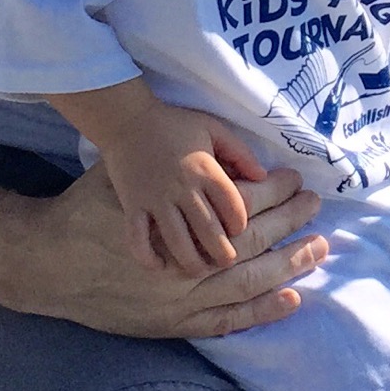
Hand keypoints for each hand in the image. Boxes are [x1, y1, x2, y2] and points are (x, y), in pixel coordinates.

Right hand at [0, 158, 327, 334]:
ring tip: (318, 250)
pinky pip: (225, 319)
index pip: (241, 202)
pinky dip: (259, 310)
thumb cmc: (86, 207)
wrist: (47, 260)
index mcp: (173, 216)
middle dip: (290, 222)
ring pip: (246, 280)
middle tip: (317, 208)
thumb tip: (233, 165)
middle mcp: (183, 256)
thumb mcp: (126, 174)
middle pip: (252, 239)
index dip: (274, 192)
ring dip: (286, 265)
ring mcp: (180, 294)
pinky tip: (290, 298)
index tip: (297, 182)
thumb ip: (168, 173)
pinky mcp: (171, 321)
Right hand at [102, 106, 264, 275]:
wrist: (126, 119)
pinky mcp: (132, 205)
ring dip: (190, 261)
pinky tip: (158, 267)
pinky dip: (147, 256)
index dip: (239, 225)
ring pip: (177, 240)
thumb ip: (240, 152)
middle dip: (221, 252)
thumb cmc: (173, 124)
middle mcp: (183, 187)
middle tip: (227, 262)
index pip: (232, 207)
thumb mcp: (213, 128)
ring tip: (199, 271)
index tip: (238, 232)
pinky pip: (138, 238)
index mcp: (206, 169)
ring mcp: (156, 199)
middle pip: (209, 229)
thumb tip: (264, 177)